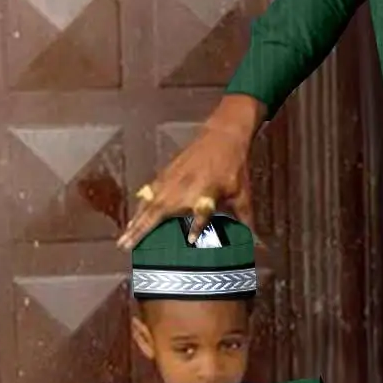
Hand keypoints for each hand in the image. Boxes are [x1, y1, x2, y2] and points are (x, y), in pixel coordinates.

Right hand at [118, 96, 263, 248]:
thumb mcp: (243, 195)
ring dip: (136, 220)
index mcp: (205, 195)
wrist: (223, 136)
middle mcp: (185, 189)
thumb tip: (259, 245)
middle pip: (158, 212)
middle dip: (141, 230)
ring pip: (149, 204)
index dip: (196, 229)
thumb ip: (246, 221)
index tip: (190, 241)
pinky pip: (150, 192)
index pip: (200, 217)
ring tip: (124, 237)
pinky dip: (140, 205)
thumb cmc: (234, 168)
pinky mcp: (167, 173)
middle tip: (125, 247)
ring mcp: (172, 180)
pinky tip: (133, 216)